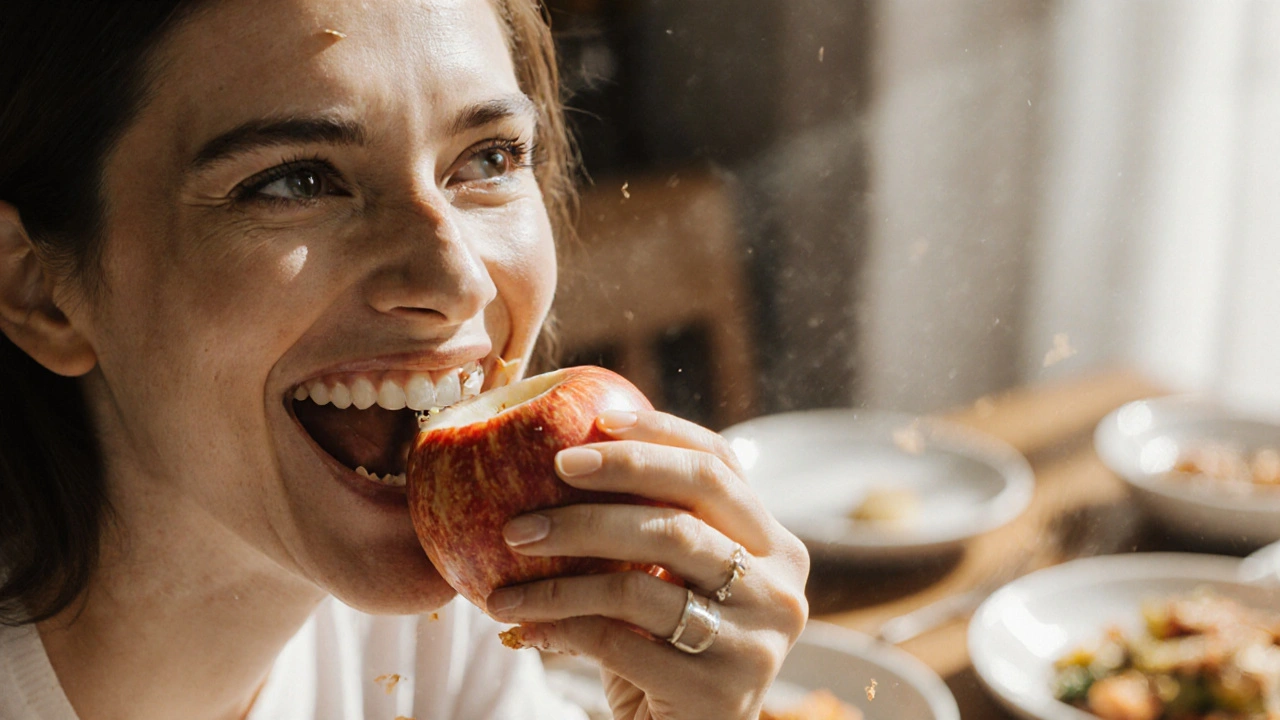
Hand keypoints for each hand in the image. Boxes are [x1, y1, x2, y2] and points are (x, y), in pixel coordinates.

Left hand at [485, 409, 810, 719]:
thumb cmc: (671, 644)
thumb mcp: (676, 577)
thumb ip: (655, 522)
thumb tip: (573, 444)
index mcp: (776, 544)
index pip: (719, 466)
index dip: (657, 435)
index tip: (592, 421)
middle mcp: (780, 587)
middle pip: (683, 514)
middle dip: (606, 489)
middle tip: (538, 485)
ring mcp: (756, 641)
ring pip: (640, 582)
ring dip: (560, 571)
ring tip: (506, 565)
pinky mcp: (719, 690)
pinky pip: (618, 640)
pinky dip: (560, 624)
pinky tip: (523, 624)